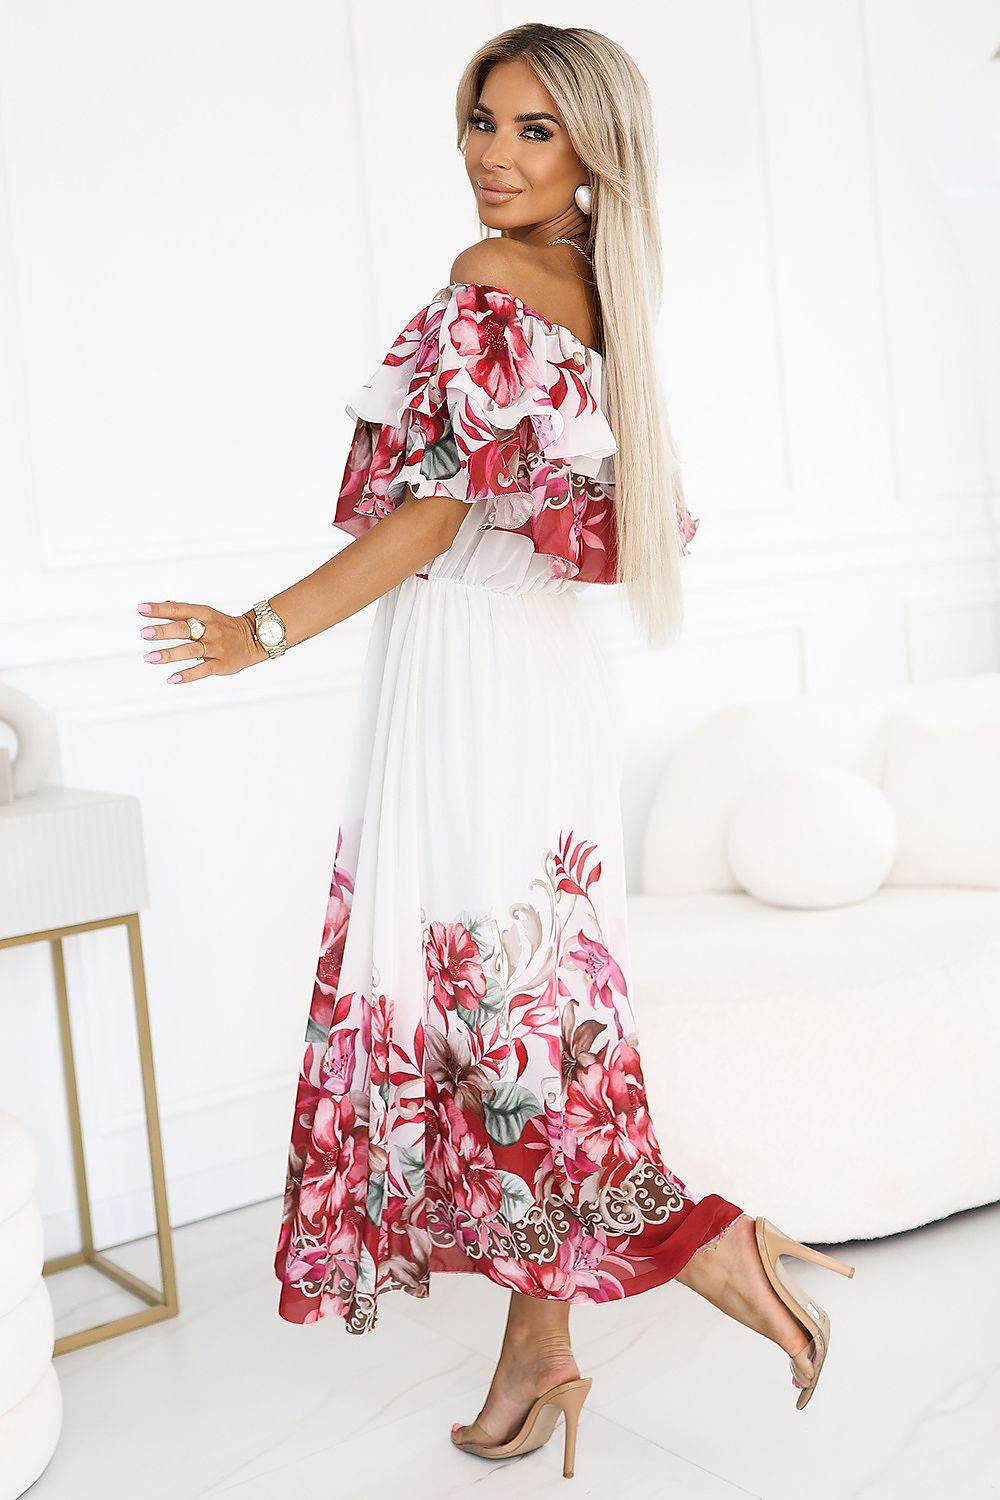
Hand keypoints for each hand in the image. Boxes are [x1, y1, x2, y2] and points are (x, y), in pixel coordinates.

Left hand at [138, 600, 265, 683]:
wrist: (253, 640)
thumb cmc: (224, 627)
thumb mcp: (207, 614)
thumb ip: (184, 611)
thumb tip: (163, 603)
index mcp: (205, 614)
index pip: (179, 610)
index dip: (160, 609)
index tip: (142, 609)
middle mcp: (210, 629)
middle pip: (185, 629)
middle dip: (164, 631)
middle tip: (145, 633)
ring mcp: (216, 647)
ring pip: (191, 650)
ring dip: (170, 654)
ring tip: (150, 658)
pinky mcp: (220, 664)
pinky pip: (203, 670)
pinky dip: (187, 675)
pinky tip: (172, 678)